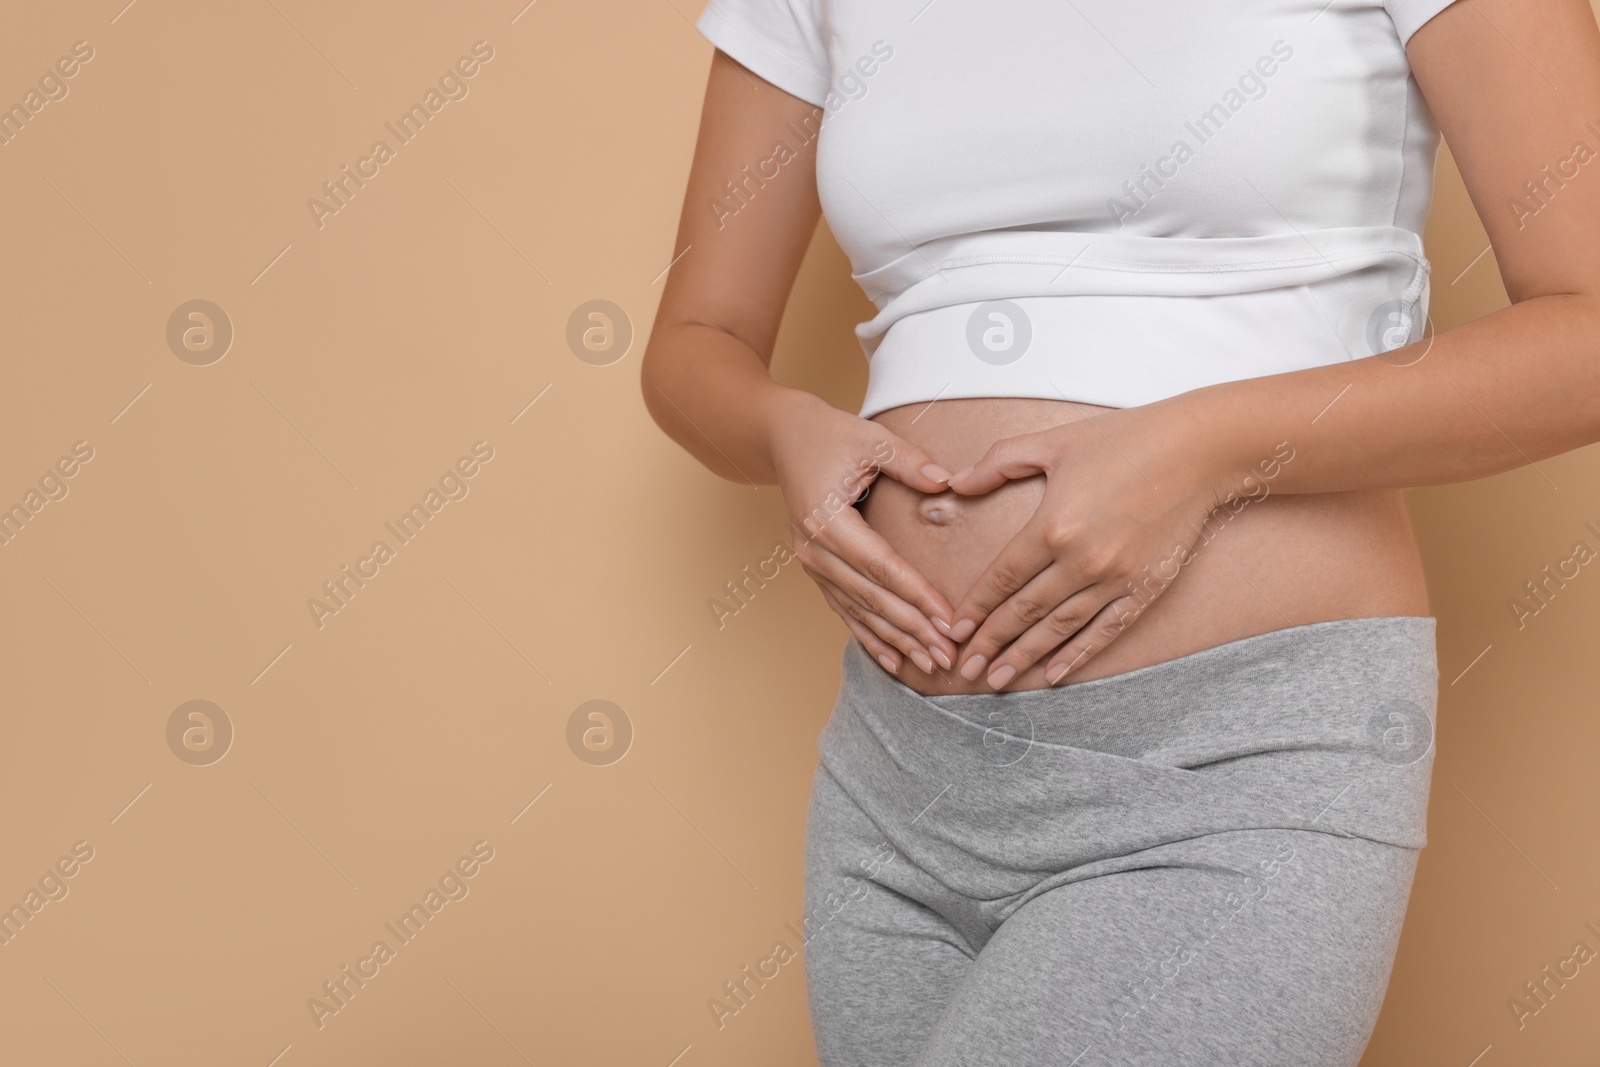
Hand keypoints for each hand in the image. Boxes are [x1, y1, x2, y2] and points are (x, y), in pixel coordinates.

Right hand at [767, 391, 960, 675]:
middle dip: (912, 629)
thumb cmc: (829, 435)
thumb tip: (947, 483)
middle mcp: (815, 550)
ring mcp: (812, 563)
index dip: (916, 595)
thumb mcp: (871, 439)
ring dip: (896, 641)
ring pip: (859, 612)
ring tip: (931, 665)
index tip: (948, 618)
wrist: (784, 438)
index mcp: (827, 521)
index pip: (881, 566)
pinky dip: (871, 637)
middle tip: (948, 654)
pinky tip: (895, 661)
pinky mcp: (817, 568)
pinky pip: (845, 610)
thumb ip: (909, 462)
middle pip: (871, 599)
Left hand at [941, 403, 1225, 688]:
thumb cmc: (1122, 440)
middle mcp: (1081, 560)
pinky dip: (1078, 655)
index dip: (975, 607)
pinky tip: (1055, 674)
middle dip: (990, 643)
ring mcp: (1115, 579)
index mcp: (1053, 526)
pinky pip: (1105, 631)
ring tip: (997, 680)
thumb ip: (998, 462)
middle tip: (965, 669)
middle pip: (1024, 612)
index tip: (954, 631)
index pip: (1002, 578)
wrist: (1197, 451)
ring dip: (1025, 657)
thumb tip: (955, 482)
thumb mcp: (1051, 442)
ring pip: (1059, 628)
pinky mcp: (1145, 588)